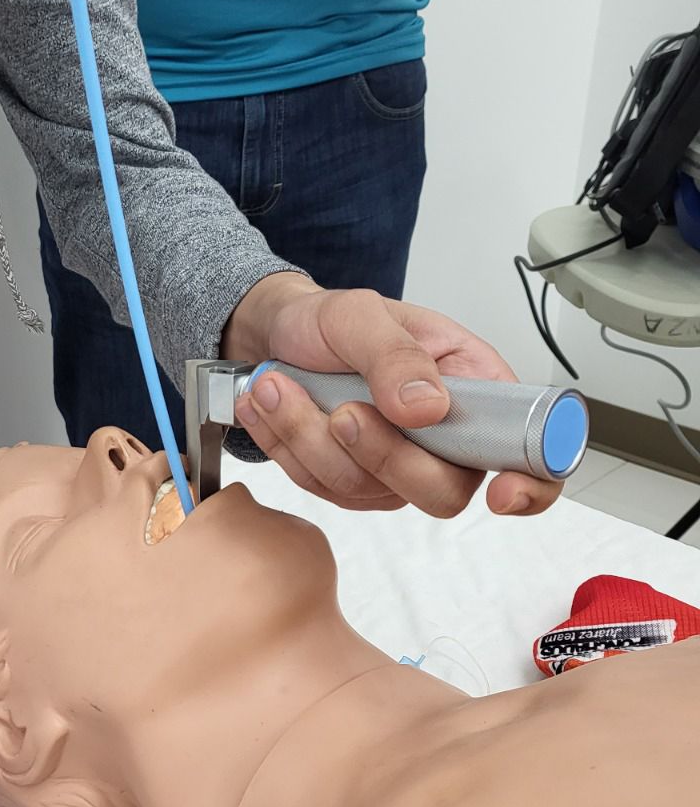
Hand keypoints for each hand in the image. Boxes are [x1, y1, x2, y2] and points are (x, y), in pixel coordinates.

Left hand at [221, 274, 562, 518]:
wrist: (277, 333)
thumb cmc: (330, 321)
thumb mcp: (359, 314)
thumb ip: (395, 356)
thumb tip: (430, 407)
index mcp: (475, 387)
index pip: (530, 452)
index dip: (530, 483)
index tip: (502, 492)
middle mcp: (444, 438)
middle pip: (441, 491)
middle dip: (382, 455)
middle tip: (342, 409)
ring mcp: (397, 468)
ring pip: (366, 489)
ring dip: (312, 437)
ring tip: (279, 384)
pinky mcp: (351, 483)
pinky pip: (321, 486)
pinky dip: (289, 445)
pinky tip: (275, 404)